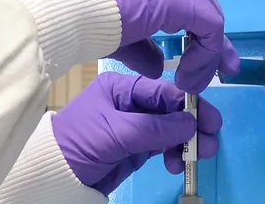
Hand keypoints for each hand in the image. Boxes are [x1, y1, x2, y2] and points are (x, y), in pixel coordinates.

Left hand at [52, 73, 223, 192]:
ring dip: (186, 143)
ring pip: (170, 130)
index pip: (162, 91)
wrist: (55, 176)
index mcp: (120, 88)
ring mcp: (133, 126)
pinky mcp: (135, 147)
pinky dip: (174, 154)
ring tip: (196, 158)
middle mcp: (129, 103)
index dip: (188, 105)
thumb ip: (155, 128)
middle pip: (170, 110)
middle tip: (209, 142)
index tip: (209, 121)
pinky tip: (176, 164)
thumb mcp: (116, 134)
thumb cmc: (80, 145)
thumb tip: (191, 123)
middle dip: (192, 125)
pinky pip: (163, 146)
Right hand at [78, 0, 239, 92]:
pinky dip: (204, 55)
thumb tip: (159, 66)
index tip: (198, 63)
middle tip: (224, 70)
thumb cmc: (80, 19)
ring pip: (209, 18)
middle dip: (215, 43)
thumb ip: (142, 49)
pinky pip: (208, 29)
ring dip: (209, 54)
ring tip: (199, 83)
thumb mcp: (117, 38)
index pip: (185, 1)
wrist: (65, 7)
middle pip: (204, 6)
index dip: (198, 34)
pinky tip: (188, 76)